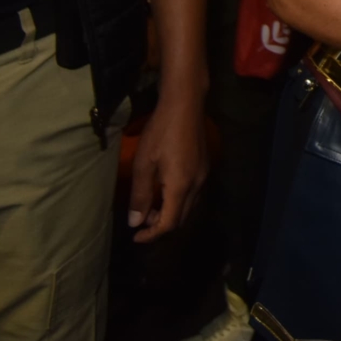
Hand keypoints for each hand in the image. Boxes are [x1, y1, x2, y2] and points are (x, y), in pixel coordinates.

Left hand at [128, 90, 207, 241]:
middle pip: (182, 218)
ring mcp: (204, 174)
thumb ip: (140, 195)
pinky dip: (178, 200)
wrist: (185, 103)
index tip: (135, 236)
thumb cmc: (161, 131)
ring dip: (171, 212)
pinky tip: (165, 190)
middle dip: (161, 225)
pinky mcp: (205, 166)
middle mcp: (197, 184)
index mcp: (181, 185)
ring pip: (189, 206)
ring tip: (150, 206)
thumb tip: (135, 222)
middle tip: (140, 220)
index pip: (169, 222)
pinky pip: (193, 193)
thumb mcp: (144, 163)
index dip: (152, 234)